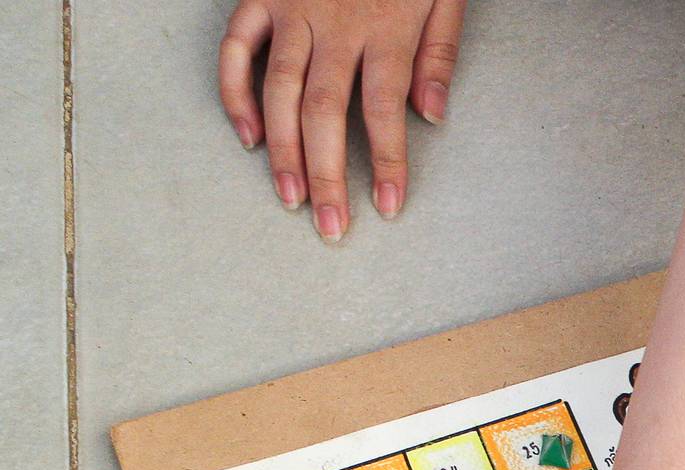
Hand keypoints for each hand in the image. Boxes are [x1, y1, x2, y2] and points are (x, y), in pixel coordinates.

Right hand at [218, 0, 467, 240]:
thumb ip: (439, 54)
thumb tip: (434, 114)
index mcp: (386, 30)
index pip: (384, 112)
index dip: (386, 164)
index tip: (387, 207)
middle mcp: (335, 26)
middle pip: (326, 113)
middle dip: (327, 174)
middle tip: (330, 226)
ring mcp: (292, 11)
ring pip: (280, 91)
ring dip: (283, 150)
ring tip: (290, 199)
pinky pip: (237, 49)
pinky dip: (236, 93)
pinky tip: (249, 137)